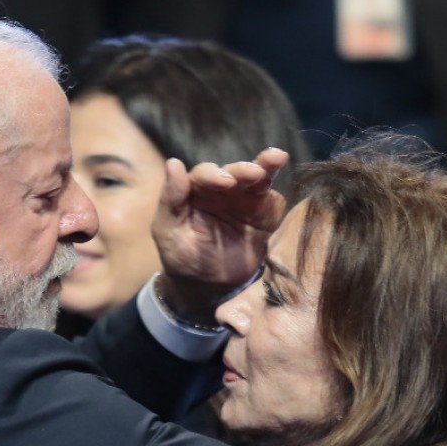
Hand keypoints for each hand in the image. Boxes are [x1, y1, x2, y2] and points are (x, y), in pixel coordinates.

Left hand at [151, 148, 289, 320]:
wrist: (208, 287)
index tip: (225, 182)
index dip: (215, 175)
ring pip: (258, 179)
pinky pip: (273, 204)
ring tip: (277, 158)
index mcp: (197, 190)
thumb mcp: (168, 231)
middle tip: (255, 173)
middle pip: (236, 171)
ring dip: (267, 168)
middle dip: (245, 169)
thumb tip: (173, 163)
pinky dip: (276, 199)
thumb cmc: (182, 256)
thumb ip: (171, 199)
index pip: (205, 174)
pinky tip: (278, 198)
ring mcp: (247, 201)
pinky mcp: (265, 217)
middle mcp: (223, 189)